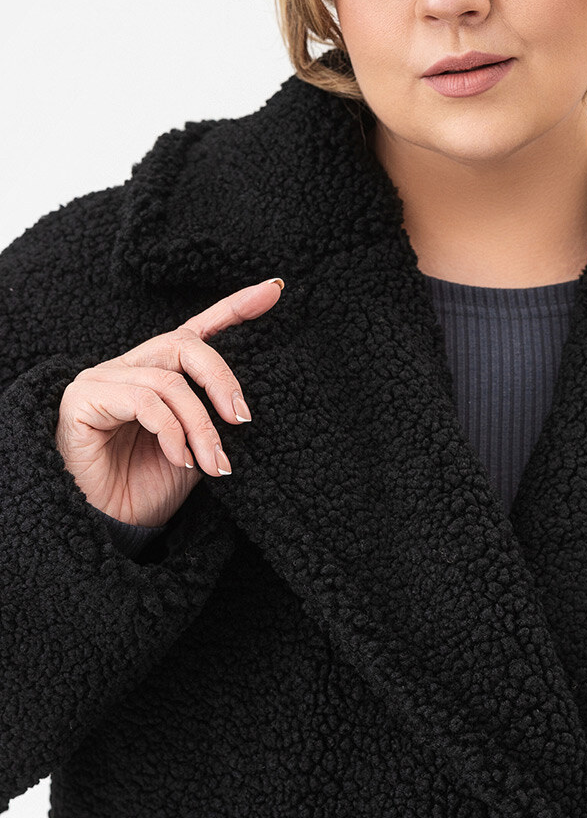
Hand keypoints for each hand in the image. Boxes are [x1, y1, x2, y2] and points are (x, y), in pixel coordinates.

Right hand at [55, 277, 283, 528]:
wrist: (111, 527)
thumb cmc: (148, 488)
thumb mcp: (196, 449)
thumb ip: (214, 419)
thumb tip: (244, 407)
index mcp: (158, 374)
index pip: (197, 330)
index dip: (234, 307)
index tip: (274, 290)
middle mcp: (129, 368)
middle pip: (183, 344)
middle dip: (221, 379)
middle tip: (243, 418)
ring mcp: (102, 380)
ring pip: (168, 382)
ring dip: (200, 426)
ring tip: (214, 464)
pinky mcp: (83, 399)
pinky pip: (142, 402)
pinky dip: (171, 432)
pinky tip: (181, 460)